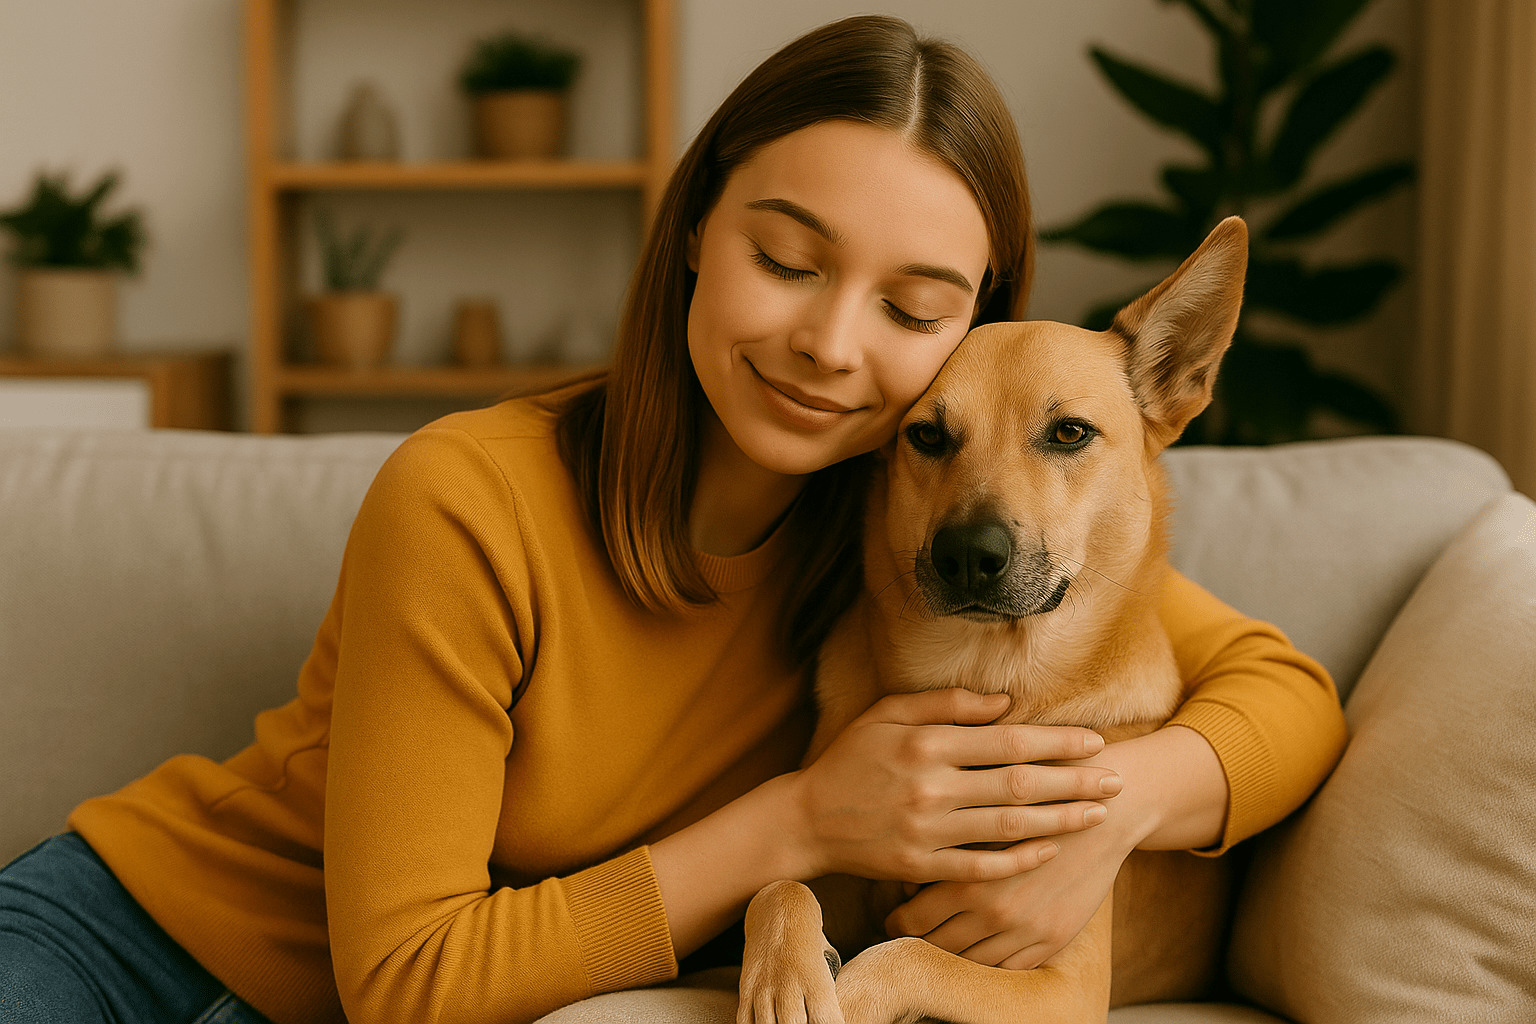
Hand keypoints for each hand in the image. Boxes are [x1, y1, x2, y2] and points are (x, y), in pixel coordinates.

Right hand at [788, 689, 1120, 882]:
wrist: (807, 818)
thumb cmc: (851, 758)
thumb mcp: (887, 713)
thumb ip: (945, 704)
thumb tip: (1006, 703)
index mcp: (925, 742)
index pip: (1006, 741)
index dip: (1055, 741)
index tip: (1094, 741)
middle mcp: (930, 785)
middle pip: (1017, 784)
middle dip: (1073, 781)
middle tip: (1117, 779)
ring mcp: (926, 829)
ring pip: (1008, 826)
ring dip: (1060, 820)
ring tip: (1098, 813)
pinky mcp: (921, 864)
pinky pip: (980, 865)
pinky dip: (1019, 859)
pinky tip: (1052, 849)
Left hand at [882, 773, 1138, 968]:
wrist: (1105, 812)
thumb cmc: (1036, 796)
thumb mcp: (981, 811)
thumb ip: (941, 844)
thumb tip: (903, 878)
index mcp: (968, 875)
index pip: (911, 919)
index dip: (895, 920)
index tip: (892, 914)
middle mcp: (993, 911)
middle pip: (935, 946)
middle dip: (917, 940)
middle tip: (909, 929)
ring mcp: (1024, 931)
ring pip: (969, 961)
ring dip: (952, 951)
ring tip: (941, 936)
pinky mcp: (1051, 941)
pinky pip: (1006, 968)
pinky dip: (988, 960)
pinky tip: (978, 943)